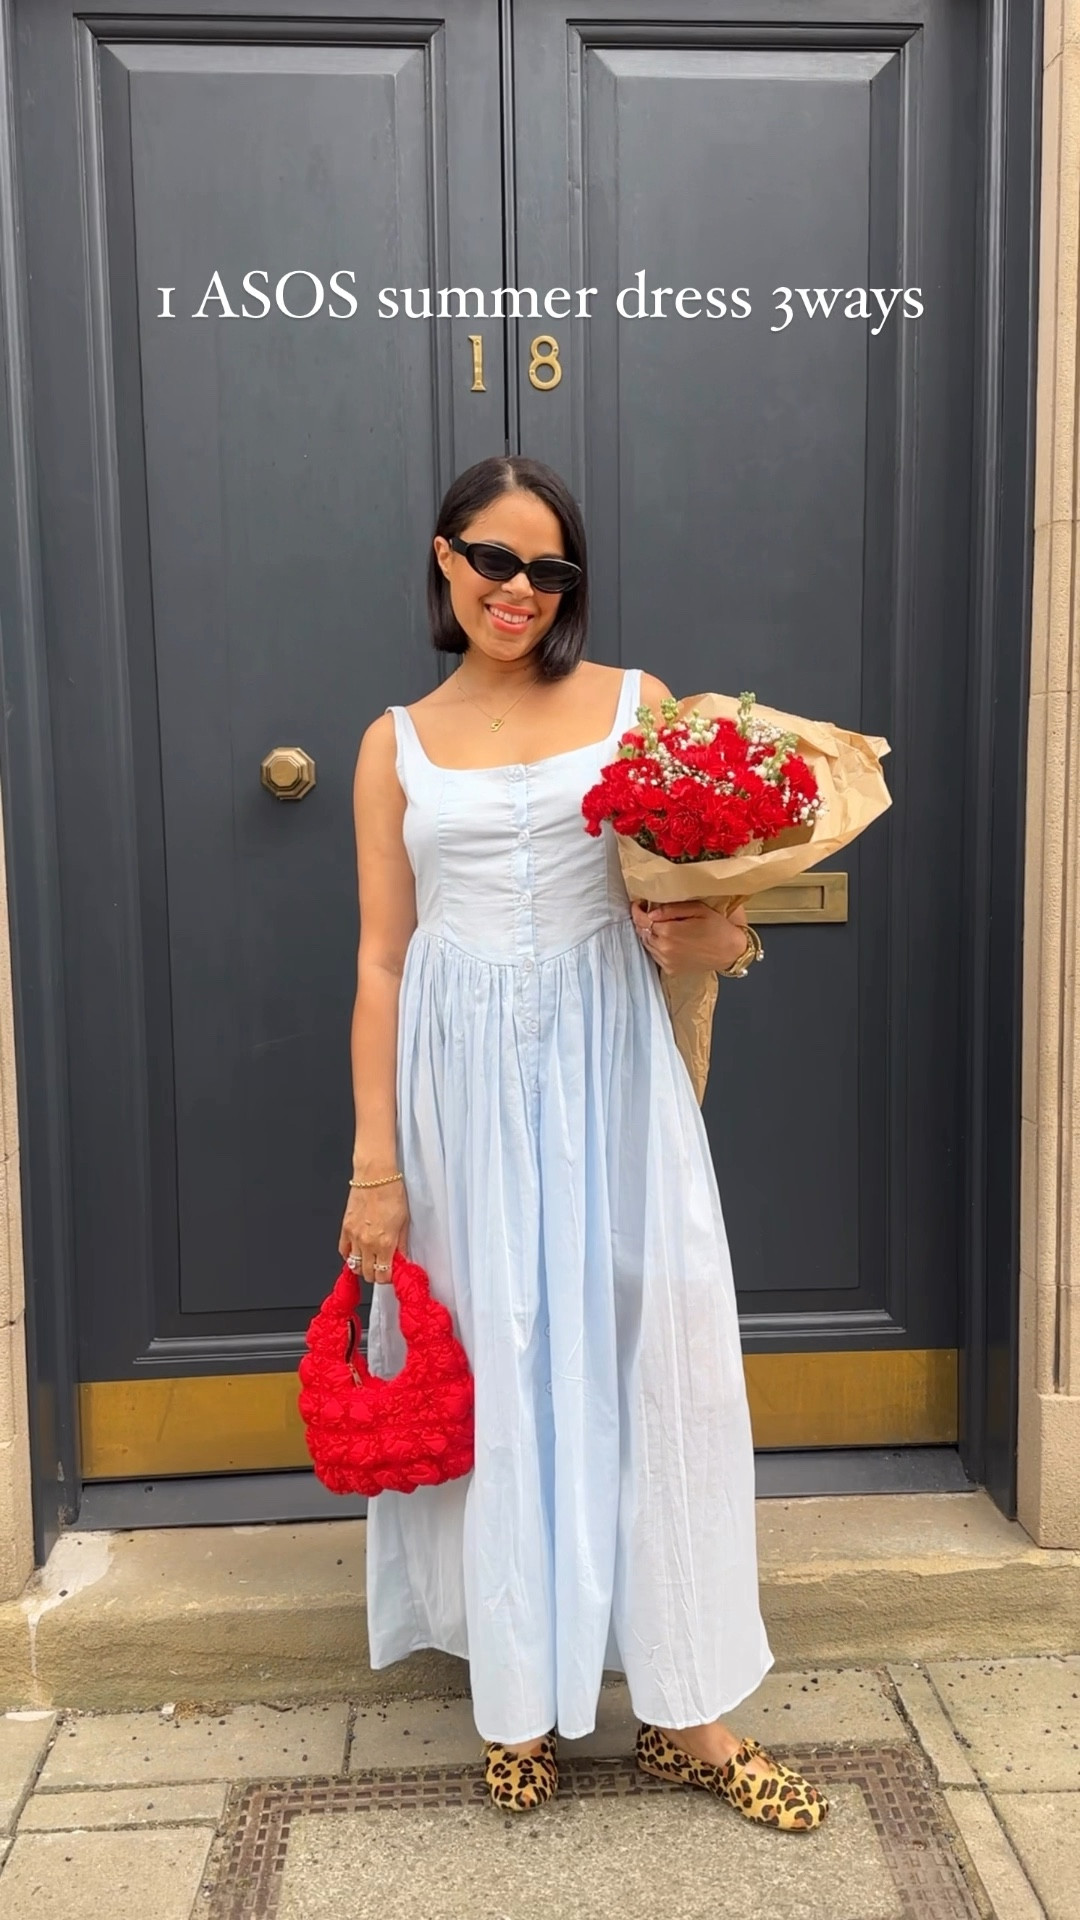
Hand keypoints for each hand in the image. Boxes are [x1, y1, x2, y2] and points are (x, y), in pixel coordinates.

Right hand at [339, 1180, 409, 1283]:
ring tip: (371, 1260)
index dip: (388, 1277)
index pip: (384, 1275)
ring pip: (355, 1266)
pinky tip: (358, 1252)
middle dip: (376, 1274)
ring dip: (363, 1267)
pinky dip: (350, 1256)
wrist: (375, 1176)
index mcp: (385, 1243)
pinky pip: (344, 1251)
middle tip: (383, 1267)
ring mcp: (354, 1237)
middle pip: (368, 1274)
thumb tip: (401, 1259)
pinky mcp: (345, 1229)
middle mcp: (368, 1243)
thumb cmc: (392, 1193)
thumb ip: (401, 1244)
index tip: (392, 1273)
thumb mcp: (404, 1222)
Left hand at [630, 897, 749, 975]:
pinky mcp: (670, 969)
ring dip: (648, 934)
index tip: (639, 904)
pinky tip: (666, 939)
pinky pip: (655, 955)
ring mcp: (666, 961)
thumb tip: (651, 912)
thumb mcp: (697, 910)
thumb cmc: (717, 928)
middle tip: (648, 912)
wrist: (731, 952)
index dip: (638, 910)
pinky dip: (655, 946)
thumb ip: (672, 909)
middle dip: (643, 921)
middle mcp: (664, 949)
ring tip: (658, 925)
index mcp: (668, 932)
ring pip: (646, 944)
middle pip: (642, 932)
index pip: (642, 920)